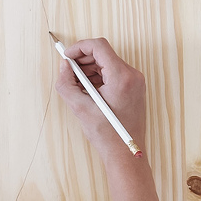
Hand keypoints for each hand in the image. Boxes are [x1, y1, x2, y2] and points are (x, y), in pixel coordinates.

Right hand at [55, 37, 145, 163]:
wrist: (124, 153)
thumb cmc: (107, 135)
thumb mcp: (79, 107)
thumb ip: (66, 83)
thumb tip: (64, 66)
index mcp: (122, 77)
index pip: (99, 46)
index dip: (79, 48)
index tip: (67, 57)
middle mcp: (132, 76)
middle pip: (103, 54)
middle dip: (82, 60)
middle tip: (68, 72)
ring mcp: (135, 82)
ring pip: (107, 63)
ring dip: (89, 70)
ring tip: (76, 85)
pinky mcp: (133, 88)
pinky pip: (113, 74)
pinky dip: (98, 77)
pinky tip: (88, 91)